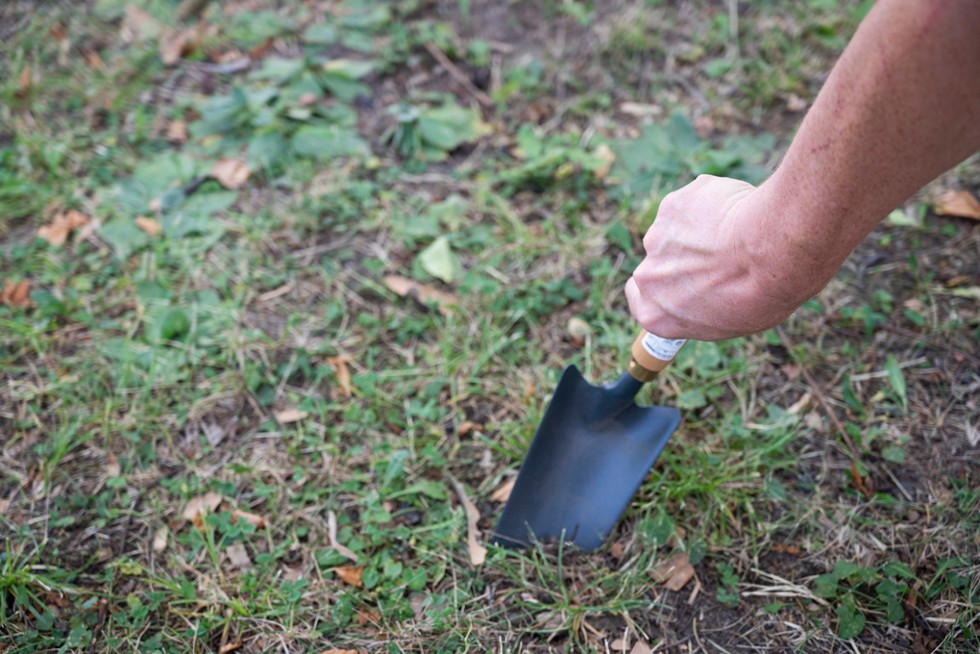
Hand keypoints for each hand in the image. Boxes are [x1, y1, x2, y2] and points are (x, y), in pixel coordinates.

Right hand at [625, 175, 807, 340]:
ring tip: (739, 234)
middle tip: (723, 255)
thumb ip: (702, 304)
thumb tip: (711, 289)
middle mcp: (647, 277)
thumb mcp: (729, 321)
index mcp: (655, 314)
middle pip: (659, 262)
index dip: (661, 288)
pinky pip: (692, 202)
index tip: (678, 284)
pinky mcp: (672, 205)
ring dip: (699, 229)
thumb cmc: (759, 296)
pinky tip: (739, 212)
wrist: (769, 255)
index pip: (640, 299)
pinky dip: (711, 203)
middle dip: (684, 256)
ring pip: (677, 229)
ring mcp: (656, 237)